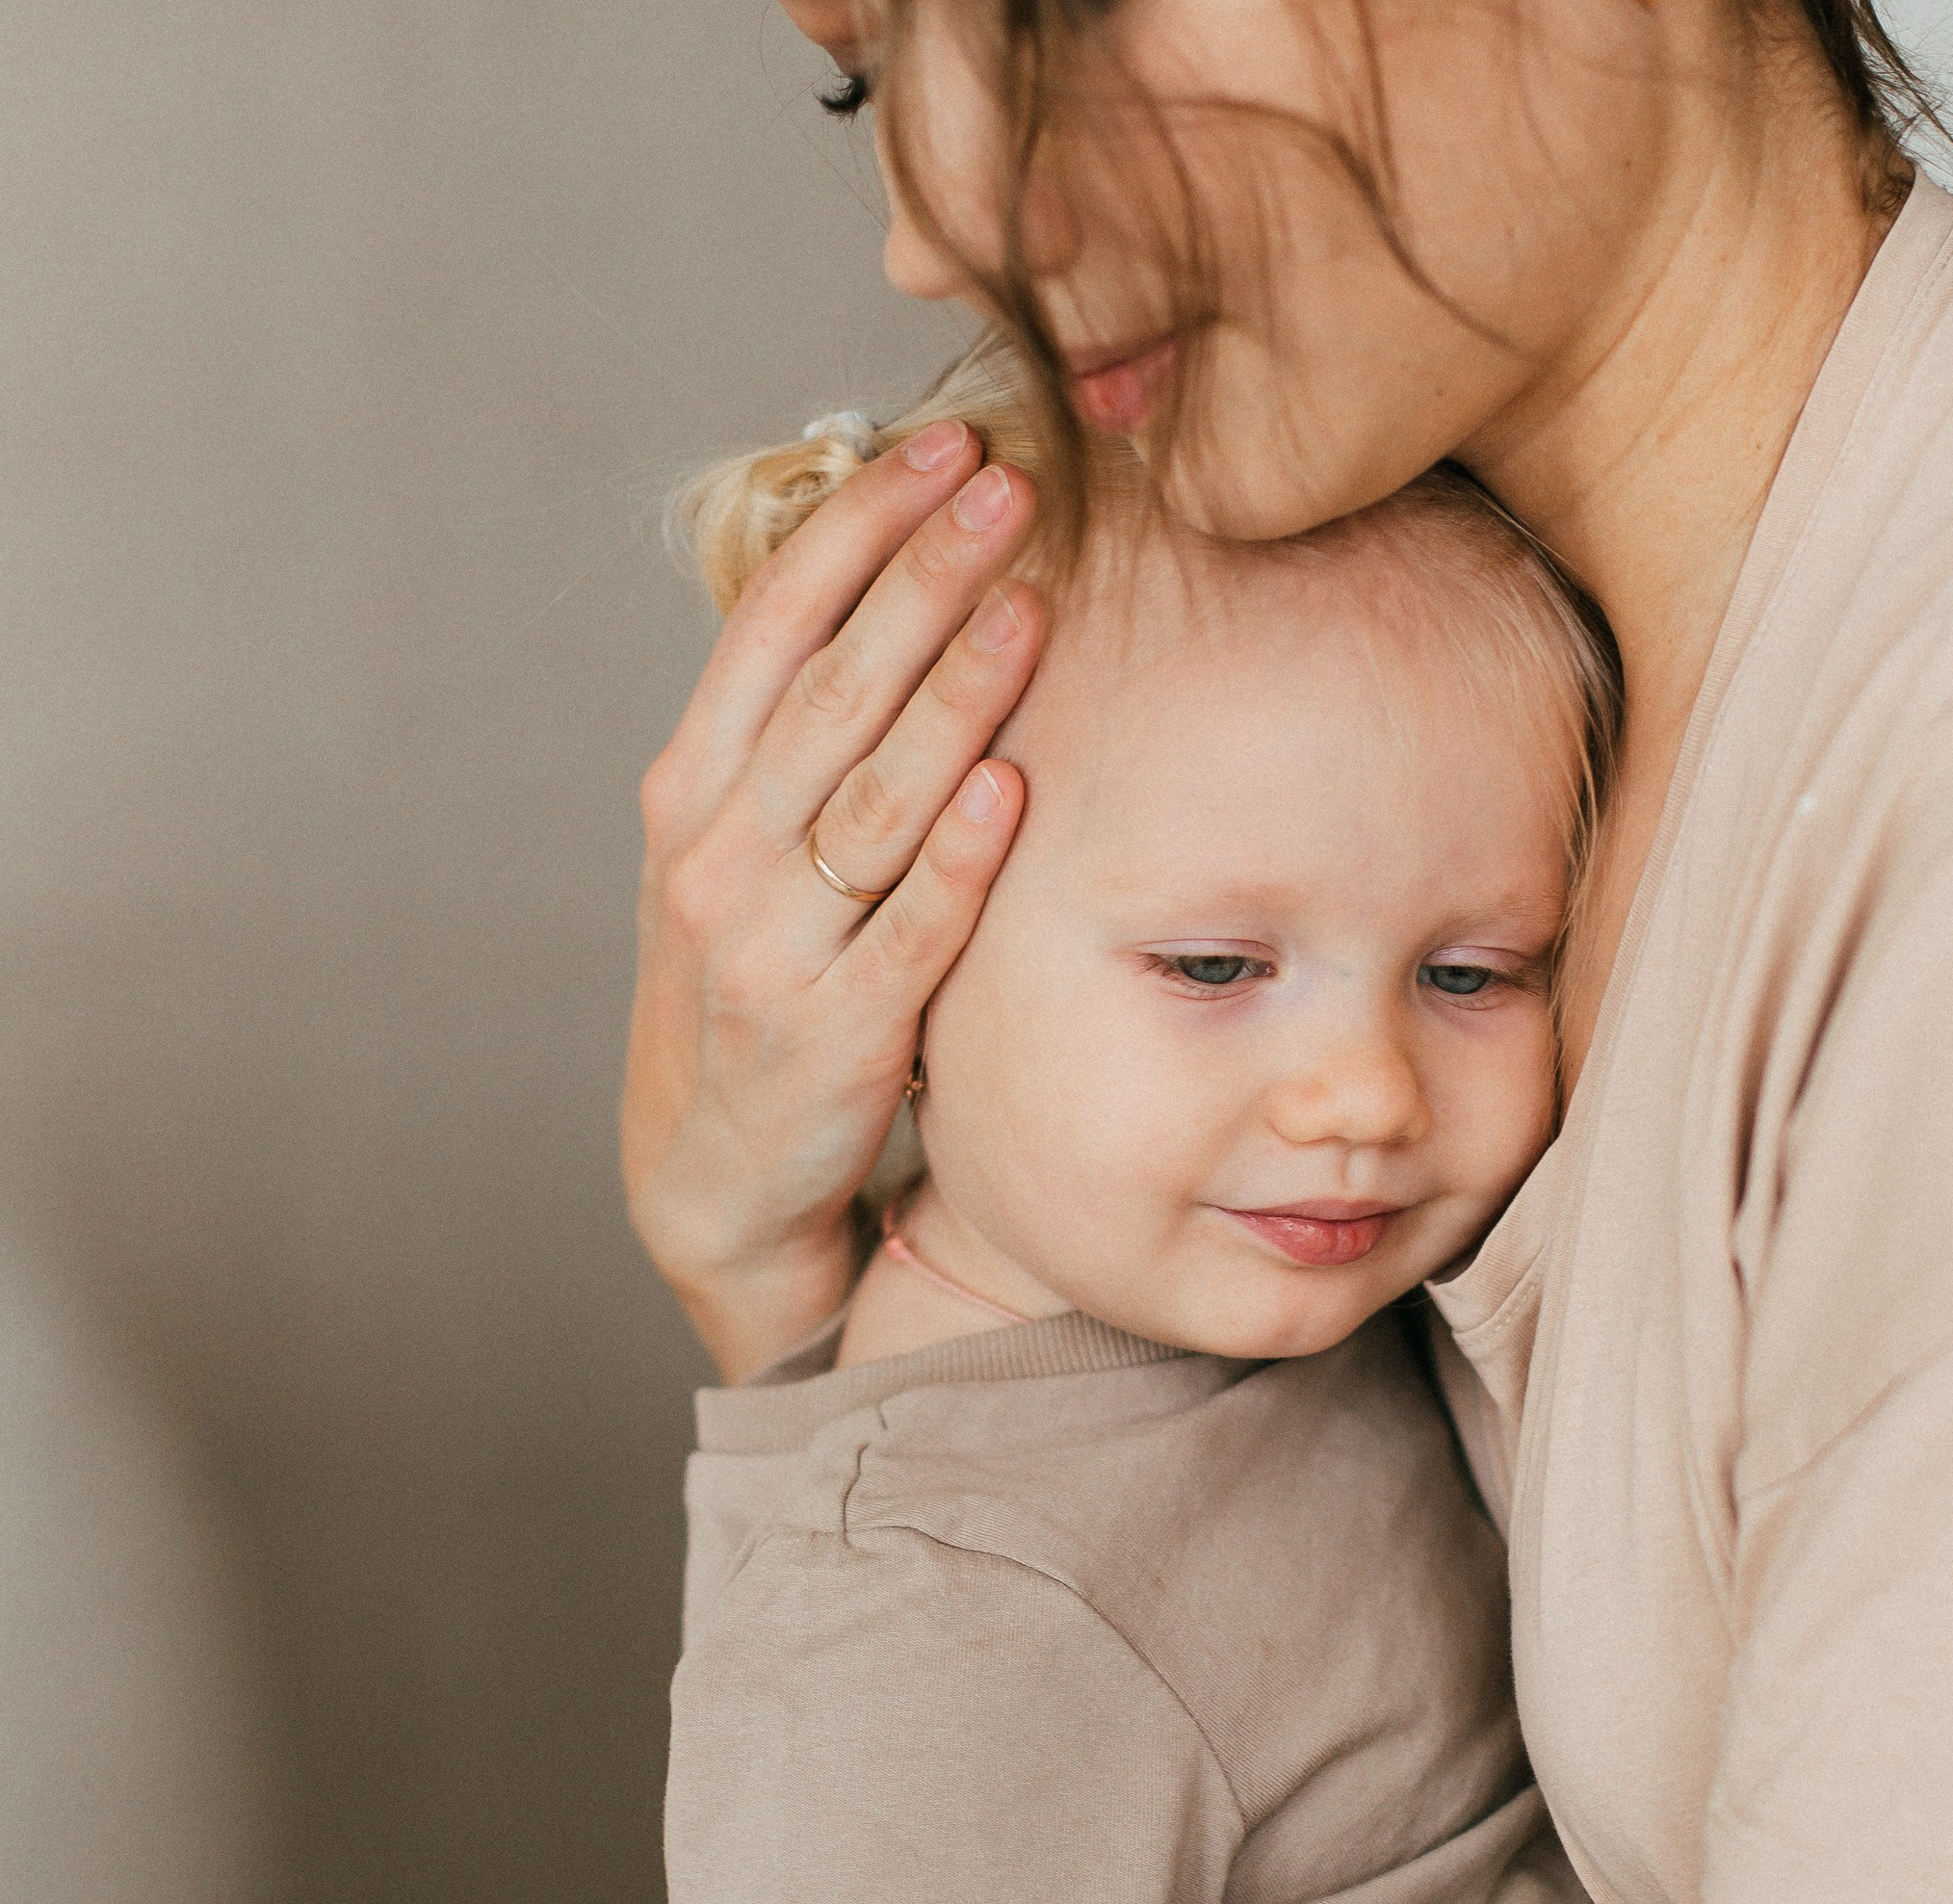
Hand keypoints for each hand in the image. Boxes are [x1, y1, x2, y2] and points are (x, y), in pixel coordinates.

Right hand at [624, 419, 1044, 1379]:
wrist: (710, 1175)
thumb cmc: (748, 985)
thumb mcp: (730, 856)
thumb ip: (789, 746)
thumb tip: (881, 593)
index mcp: (690, 790)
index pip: (773, 627)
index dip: (857, 530)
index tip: (940, 447)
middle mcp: (715, 855)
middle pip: (831, 689)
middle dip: (923, 576)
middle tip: (1013, 487)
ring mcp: (768, 946)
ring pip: (870, 795)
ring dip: (955, 692)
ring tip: (1029, 599)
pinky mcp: (833, 1033)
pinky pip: (908, 930)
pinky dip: (956, 856)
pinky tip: (1010, 784)